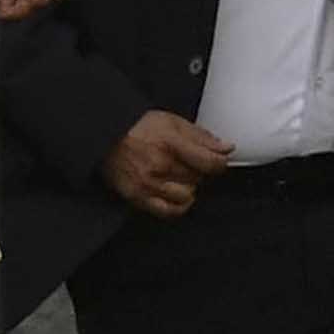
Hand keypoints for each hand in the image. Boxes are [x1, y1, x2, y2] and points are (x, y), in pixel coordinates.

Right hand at [102, 108, 230, 215]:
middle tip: (190, 162)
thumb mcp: (172, 121)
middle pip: (199, 179)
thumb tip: (226, 148)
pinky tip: (176, 193)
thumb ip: (201, 136)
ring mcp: (148, 184)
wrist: (106, 137)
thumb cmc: (137, 127)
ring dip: (189, 187)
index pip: (209, 162)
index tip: (219, 161)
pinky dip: (178, 204)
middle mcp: (159, 165)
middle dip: (199, 171)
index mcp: (169, 143)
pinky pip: (169, 211)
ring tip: (180, 176)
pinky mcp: (138, 197)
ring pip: (188, 196)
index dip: (220, 163)